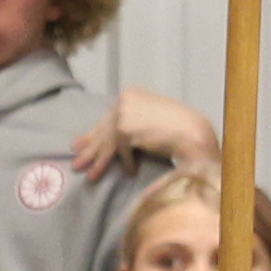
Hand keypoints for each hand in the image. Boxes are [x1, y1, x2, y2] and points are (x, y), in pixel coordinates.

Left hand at [72, 86, 221, 181]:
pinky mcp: (126, 129)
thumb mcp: (150, 117)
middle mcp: (124, 101)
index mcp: (131, 94)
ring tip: (90, 176)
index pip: (108, 117)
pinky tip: (131, 171)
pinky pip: (121, 150)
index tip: (81, 145)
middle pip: (104, 129)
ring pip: (108, 142)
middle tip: (77, 163)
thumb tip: (108, 137)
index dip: (95, 134)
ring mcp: (124, 114)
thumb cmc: (178, 125)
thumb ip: (130, 122)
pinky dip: (127, 162)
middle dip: (91, 149)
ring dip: (101, 161)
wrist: (193, 131)